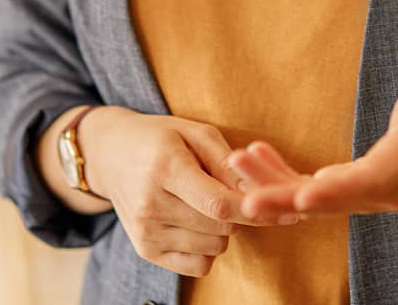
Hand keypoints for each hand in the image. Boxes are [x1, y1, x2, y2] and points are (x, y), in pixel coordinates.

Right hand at [83, 107, 296, 277]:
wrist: (109, 155)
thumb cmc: (160, 139)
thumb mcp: (194, 132)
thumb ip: (228, 160)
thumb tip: (260, 190)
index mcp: (165, 168)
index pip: (219, 204)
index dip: (257, 210)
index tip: (288, 211)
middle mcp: (151, 204)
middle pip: (221, 227)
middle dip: (239, 212)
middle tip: (229, 191)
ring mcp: (146, 232)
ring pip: (215, 247)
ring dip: (223, 229)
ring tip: (204, 202)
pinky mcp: (146, 250)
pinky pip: (199, 265)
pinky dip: (208, 248)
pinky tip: (195, 223)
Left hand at [230, 76, 397, 218]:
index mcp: (397, 171)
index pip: (364, 185)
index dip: (335, 192)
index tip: (305, 195)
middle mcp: (370, 193)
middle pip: (325, 202)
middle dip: (285, 200)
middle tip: (248, 202)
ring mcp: (351, 197)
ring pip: (306, 199)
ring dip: (268, 186)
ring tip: (236, 161)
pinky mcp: (338, 191)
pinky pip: (302, 190)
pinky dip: (274, 175)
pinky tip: (250, 154)